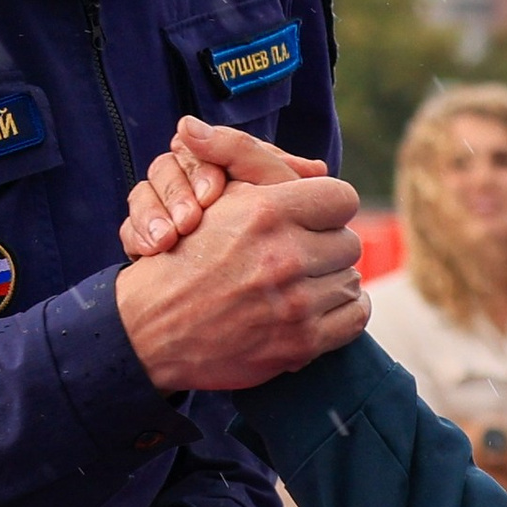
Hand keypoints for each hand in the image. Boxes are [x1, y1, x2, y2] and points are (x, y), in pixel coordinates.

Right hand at [117, 145, 366, 394]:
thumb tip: (315, 165)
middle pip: (348, 242)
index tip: (316, 218)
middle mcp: (284, 256)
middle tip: (305, 254)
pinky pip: (354, 317)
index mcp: (266, 212)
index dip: (330, 207)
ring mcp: (295, 303)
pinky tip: (320, 307)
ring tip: (304, 282)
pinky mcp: (300, 342)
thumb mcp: (217, 200)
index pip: (342, 198)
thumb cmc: (186, 256)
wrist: (152, 326)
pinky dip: (343, 312)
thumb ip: (262, 174)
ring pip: (350, 280)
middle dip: (328, 246)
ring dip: (331, 281)